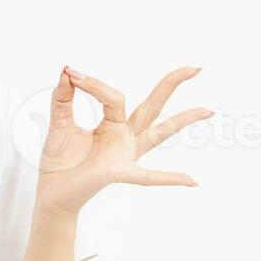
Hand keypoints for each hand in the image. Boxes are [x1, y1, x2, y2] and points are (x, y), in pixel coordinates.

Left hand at [35, 64, 211, 215]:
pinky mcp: (117, 172)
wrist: (52, 192)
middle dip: (172, 85)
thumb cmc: (60, 161)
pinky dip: (169, 178)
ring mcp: (126, 155)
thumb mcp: (60, 123)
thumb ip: (63, 97)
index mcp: (113, 124)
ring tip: (208, 111)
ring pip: (159, 133)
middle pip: (152, 107)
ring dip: (183, 121)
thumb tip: (67, 72)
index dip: (93, 84)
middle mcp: (125, 138)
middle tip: (195, 68)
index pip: (113, 96)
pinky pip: (147, 176)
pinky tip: (192, 181)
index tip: (71, 73)